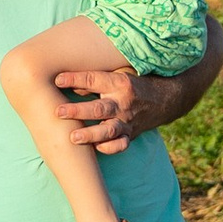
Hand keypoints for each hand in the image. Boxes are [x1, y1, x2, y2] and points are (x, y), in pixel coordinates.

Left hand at [57, 14, 222, 143]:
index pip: (94, 79)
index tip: (57, 79)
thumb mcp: (118, 74)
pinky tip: (97, 148)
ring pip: (108, 130)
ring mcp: (127, 120)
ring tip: (73, 137)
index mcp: (119, 83)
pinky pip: (121, 145)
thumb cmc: (134, 82)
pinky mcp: (131, 134)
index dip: (74, 79)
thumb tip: (66, 83)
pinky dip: (110, 148)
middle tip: (58, 112)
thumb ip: (94, 80)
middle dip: (77, 111)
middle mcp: (123, 103)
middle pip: (99, 108)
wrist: (165, 98)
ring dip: (90, 134)